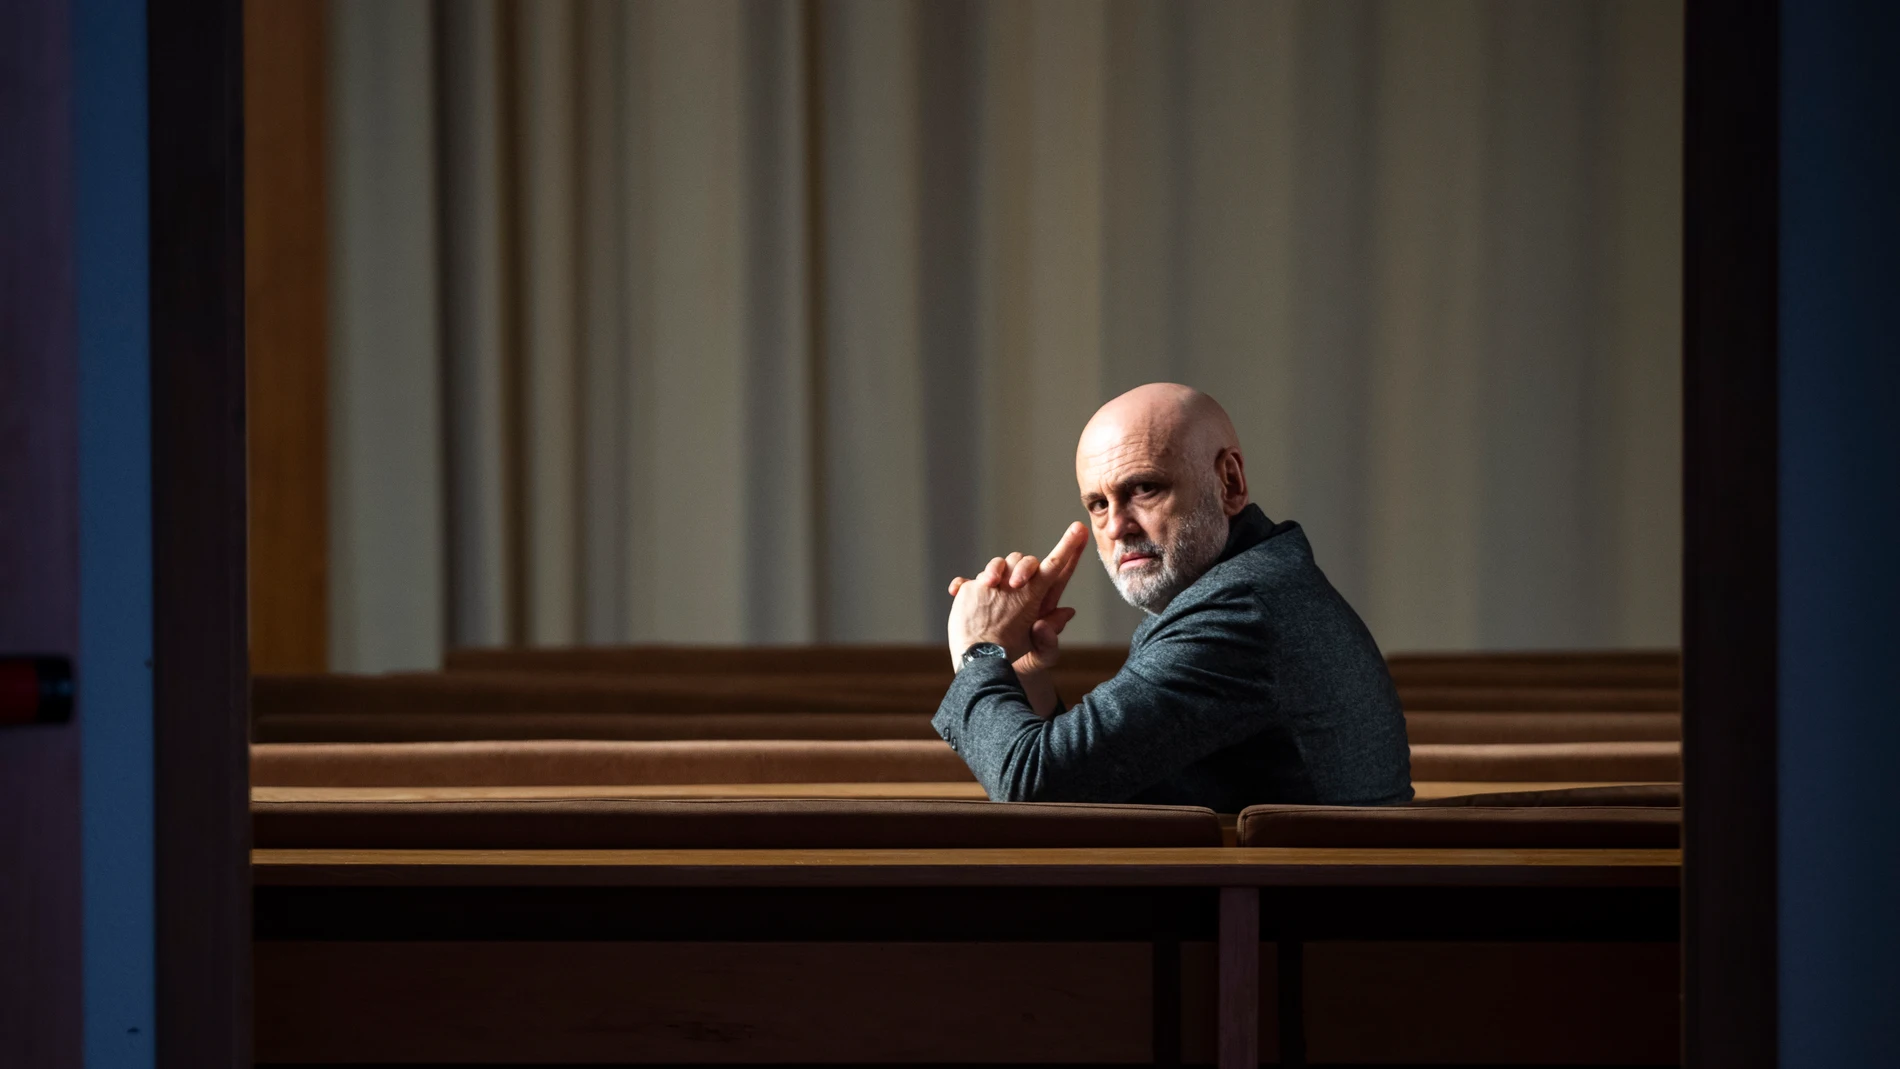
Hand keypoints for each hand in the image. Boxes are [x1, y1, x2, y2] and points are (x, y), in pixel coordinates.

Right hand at [946, 522, 1086, 671]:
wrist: (986, 666)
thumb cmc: (1018, 661)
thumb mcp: (1041, 658)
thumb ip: (1052, 642)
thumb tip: (1066, 613)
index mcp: (1039, 599)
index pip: (1057, 570)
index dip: (1069, 549)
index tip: (1080, 529)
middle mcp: (1019, 589)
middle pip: (1025, 562)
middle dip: (1023, 566)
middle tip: (1016, 583)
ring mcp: (997, 590)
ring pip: (998, 565)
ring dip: (992, 569)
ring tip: (987, 584)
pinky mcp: (975, 595)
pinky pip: (968, 581)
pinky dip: (963, 582)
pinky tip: (957, 590)